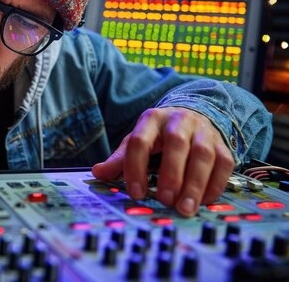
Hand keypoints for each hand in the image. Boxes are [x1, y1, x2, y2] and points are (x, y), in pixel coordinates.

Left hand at [92, 107, 233, 216]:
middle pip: (177, 144)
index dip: (136, 168)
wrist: (193, 114)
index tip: (137, 193)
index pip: (140, 141)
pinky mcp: (222, 144)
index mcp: (151, 120)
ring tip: (185, 207)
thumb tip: (98, 173)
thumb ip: (120, 159)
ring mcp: (203, 131)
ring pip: (203, 154)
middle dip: (171, 174)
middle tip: (165, 200)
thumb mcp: (137, 140)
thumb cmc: (159, 134)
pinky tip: (203, 201)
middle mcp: (179, 121)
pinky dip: (214, 184)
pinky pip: (224, 164)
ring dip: (195, 184)